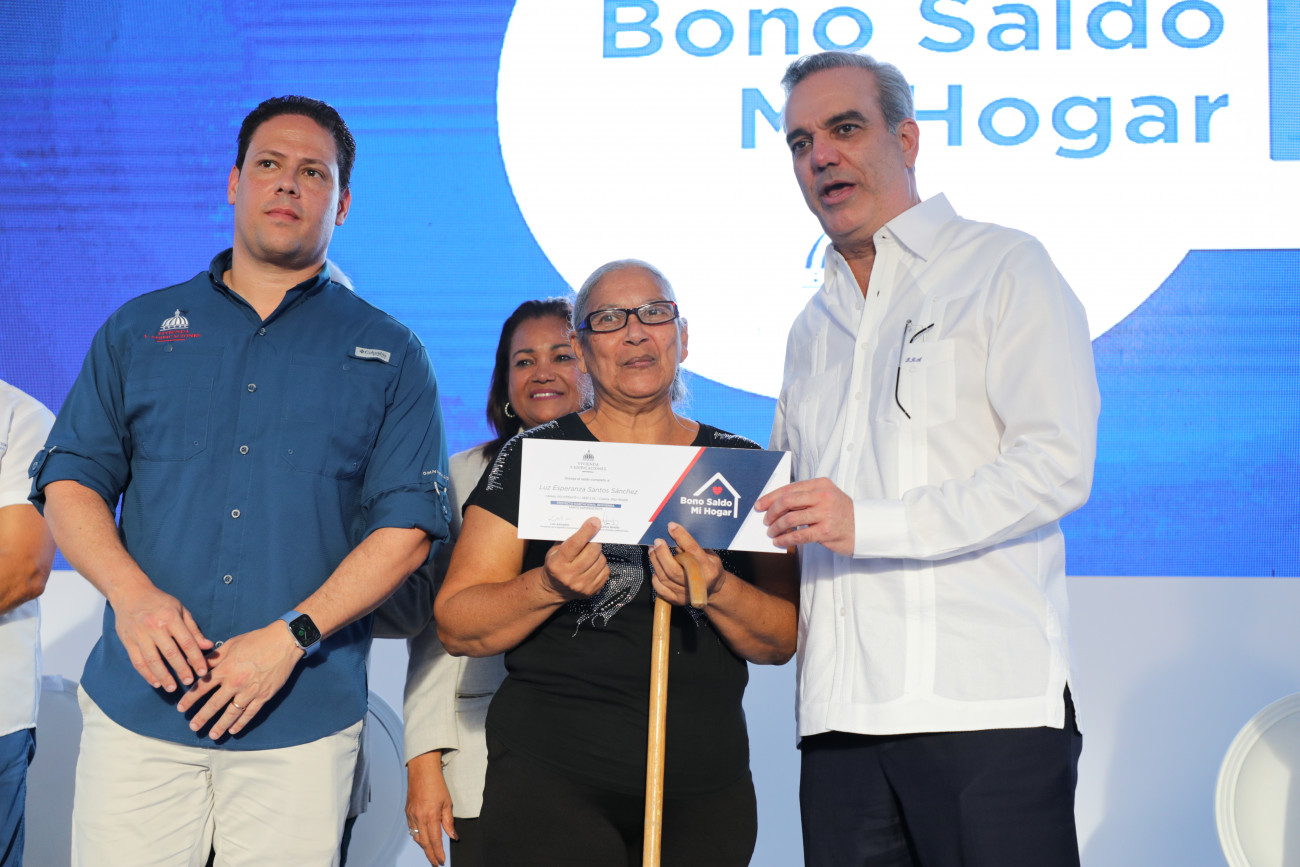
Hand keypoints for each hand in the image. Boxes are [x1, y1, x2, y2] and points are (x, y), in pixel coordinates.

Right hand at [111, 583, 212, 691]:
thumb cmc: (159, 602)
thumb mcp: (180, 610)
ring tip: (172, 688)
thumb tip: (208, 645)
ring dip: (163, 676)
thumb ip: (193, 629)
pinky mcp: (128, 642)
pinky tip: (155, 683)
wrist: (130, 594)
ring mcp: (140, 635)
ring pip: (152, 661)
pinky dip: (147, 674)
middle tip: (189, 682)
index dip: (196, 658)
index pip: (187, 642)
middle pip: (170, 653)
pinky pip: (137, 662)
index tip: (202, 671)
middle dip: (181, 670)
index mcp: (171, 618)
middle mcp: (155, 627)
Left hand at [176, 621, 302, 738]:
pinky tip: (233, 730)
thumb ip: (213, 657)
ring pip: (231, 713)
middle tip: (193, 726)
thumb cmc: (257, 640)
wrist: (284, 642)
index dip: (190, 698)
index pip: (202, 687)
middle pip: (214, 704)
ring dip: (220, 725)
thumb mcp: (231, 644)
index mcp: (225, 668)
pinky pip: (250, 713)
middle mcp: (235, 682)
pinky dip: (241, 723)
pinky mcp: (264, 695)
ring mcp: (250, 690)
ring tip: (212, 735)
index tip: (181, 708)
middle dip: (202, 717)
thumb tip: (195, 664)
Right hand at [406, 751, 455, 865]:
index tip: (442, 862)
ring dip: (424, 847)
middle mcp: (419, 818)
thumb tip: (453, 836)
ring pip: (417, 838)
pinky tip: (423, 839)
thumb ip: (449, 822)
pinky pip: (412, 829)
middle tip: (436, 863)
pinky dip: (418, 837)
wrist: (422, 771)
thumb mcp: (447, 802)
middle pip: (424, 843)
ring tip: (432, 853)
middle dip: (431, 855)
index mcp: (430, 816)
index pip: (435, 840)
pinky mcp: (408, 812)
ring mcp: (411, 815)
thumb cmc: (436, 784)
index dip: (438, 853)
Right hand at [539, 517, 608, 601]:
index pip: (574, 544)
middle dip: (595, 542)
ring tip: (590, 555)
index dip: (586, 531)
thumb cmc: (555, 566)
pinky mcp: (591, 591)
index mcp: (557, 563)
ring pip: (601, 560)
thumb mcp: (554, 551)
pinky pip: (605, 571)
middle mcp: (569, 575)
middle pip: (592, 551)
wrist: (555, 588)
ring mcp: (581, 585)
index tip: (594, 521)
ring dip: (598, 554)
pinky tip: (593, 565)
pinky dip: (601, 565)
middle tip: (593, 539)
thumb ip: (567, 538)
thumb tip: (585, 523)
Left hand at [648, 522, 726, 605]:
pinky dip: (655, 577)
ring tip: (653, 550)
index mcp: (709, 568)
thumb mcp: (709, 554)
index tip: (671, 526)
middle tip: (657, 541)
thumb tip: (675, 533)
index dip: (681, 536)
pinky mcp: (678, 600)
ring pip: (664, 578)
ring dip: (655, 562)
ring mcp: (687, 594)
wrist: (714, 588)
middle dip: (662, 553)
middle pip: (674, 570)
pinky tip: (656, 567)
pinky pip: (660, 589)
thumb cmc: (710, 567)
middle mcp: (698, 583)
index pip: (693, 551)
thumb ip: (693, 546)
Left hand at [754, 478, 855, 554]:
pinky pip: (799, 535)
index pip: (789, 488)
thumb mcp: (825, 498)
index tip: (759, 506)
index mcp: (820, 484)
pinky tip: (779, 542)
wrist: (864, 528)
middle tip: (765, 521)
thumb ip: (804, 498)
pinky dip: (785, 539)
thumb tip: (775, 505)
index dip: (770, 497)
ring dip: (776, 527)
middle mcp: (823, 496)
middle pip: (787, 501)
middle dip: (771, 512)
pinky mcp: (826, 531)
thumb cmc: (840, 513)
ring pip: (791, 519)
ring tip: (771, 533)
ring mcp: (826, 513)